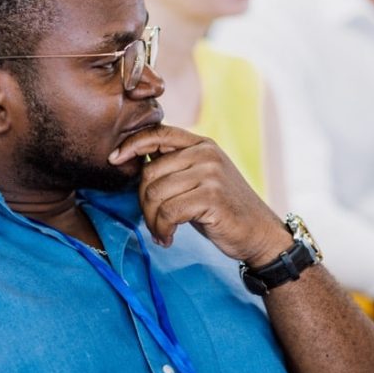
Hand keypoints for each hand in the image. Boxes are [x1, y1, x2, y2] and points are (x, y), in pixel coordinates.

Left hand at [108, 124, 287, 264]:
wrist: (259, 233)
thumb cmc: (223, 210)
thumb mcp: (200, 179)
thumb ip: (175, 166)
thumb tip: (135, 161)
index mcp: (201, 144)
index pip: (158, 133)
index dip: (131, 144)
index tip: (114, 160)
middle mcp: (206, 153)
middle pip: (149, 173)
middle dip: (143, 203)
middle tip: (153, 222)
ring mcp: (210, 174)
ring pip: (155, 194)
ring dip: (152, 221)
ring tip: (162, 233)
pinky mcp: (212, 197)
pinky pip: (168, 212)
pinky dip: (162, 230)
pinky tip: (169, 239)